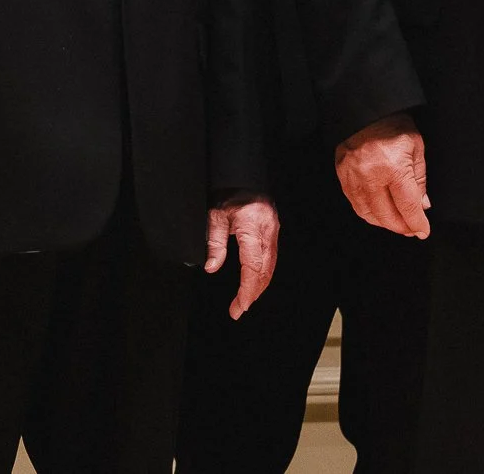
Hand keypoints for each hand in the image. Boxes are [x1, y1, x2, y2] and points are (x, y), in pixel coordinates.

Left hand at [205, 194, 279, 318]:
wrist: (242, 174)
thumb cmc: (228, 191)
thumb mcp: (215, 216)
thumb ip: (215, 243)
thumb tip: (211, 268)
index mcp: (253, 230)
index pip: (252, 268)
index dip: (246, 291)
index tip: (239, 307)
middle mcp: (267, 233)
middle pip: (264, 272)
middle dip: (252, 294)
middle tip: (238, 309)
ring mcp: (272, 232)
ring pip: (269, 267)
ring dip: (258, 286)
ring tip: (244, 301)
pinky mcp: (272, 231)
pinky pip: (270, 258)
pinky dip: (262, 274)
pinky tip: (254, 281)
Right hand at [335, 113, 429, 237]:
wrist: (366, 110)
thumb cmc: (393, 125)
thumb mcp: (416, 149)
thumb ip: (419, 180)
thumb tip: (422, 205)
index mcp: (394, 168)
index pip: (407, 206)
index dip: (417, 223)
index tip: (423, 231)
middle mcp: (371, 175)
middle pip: (387, 215)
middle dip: (402, 227)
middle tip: (412, 229)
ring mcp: (353, 176)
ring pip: (368, 213)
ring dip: (384, 222)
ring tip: (396, 222)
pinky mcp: (342, 174)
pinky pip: (354, 203)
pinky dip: (367, 212)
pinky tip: (378, 212)